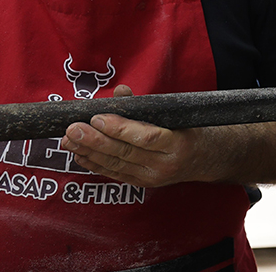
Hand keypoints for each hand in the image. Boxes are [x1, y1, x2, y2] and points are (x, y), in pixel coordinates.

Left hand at [59, 85, 207, 187]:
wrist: (206, 158)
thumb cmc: (188, 129)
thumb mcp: (174, 114)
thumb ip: (145, 104)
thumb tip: (120, 92)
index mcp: (177, 143)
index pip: (146, 137)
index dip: (119, 128)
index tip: (97, 117)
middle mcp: (165, 164)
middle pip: (126, 153)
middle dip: (95, 140)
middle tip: (73, 129)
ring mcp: (153, 177)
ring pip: (117, 164)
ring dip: (89, 152)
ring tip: (69, 140)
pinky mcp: (143, 183)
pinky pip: (115, 173)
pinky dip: (95, 164)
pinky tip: (79, 155)